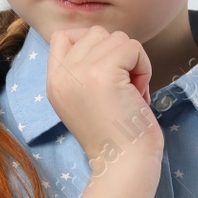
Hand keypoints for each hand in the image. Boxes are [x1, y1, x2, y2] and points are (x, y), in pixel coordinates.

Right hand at [47, 26, 163, 161]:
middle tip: (122, 88)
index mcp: (54, 82)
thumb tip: (105, 39)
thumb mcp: (85, 98)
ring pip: (116, 38)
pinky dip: (144, 66)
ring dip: (133, 62)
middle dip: (117, 55)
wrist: (123, 164)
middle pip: (95, 33)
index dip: (91, 43)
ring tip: (130, 93)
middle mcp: (61, 75)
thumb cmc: (116, 135)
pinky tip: (138, 93)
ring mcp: (80, 72)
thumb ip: (83, 70)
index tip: (108, 70)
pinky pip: (132, 47)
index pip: (62, 35)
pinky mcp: (103, 73)